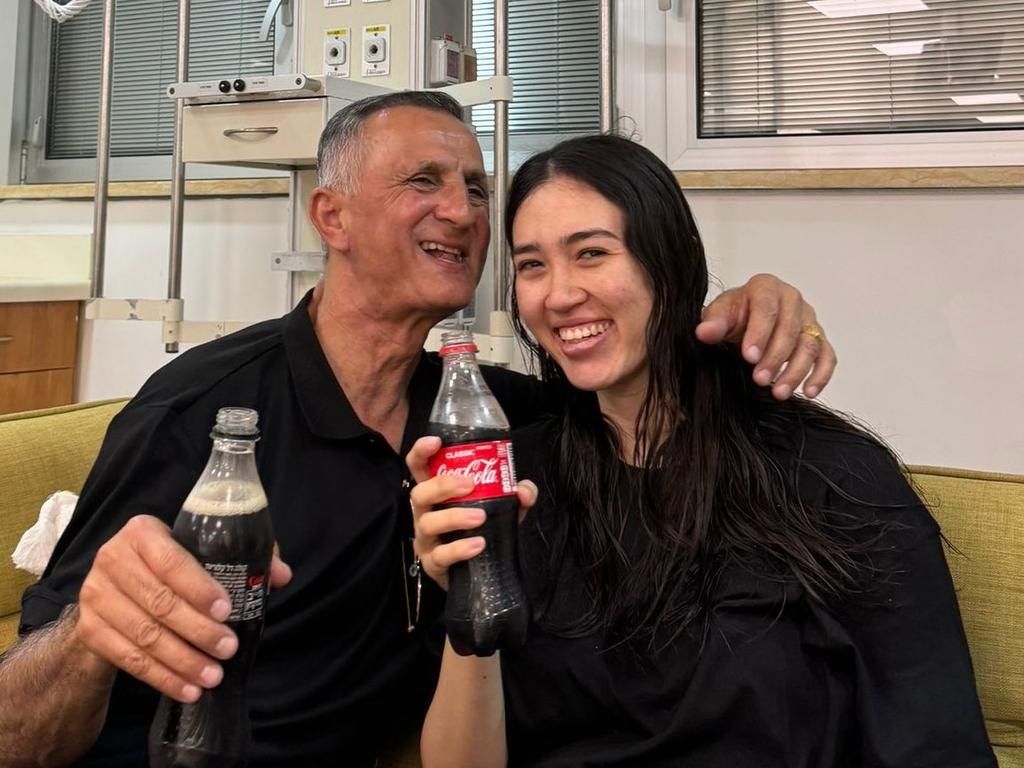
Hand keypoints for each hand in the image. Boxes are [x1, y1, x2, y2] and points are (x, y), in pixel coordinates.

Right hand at [74, 515, 291, 702]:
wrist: (113, 592)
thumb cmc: (170, 568)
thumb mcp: (200, 553)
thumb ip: (241, 557)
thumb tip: (279, 574)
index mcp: (142, 532)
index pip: (172, 560)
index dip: (199, 588)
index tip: (226, 610)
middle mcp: (112, 558)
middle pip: (159, 602)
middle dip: (198, 630)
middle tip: (228, 648)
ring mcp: (96, 595)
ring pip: (144, 635)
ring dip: (182, 660)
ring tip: (213, 675)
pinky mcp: (91, 629)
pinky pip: (129, 659)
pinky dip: (161, 677)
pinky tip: (188, 689)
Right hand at [406, 436, 537, 590]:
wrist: (481, 572)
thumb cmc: (483, 529)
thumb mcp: (502, 508)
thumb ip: (516, 495)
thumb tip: (523, 491)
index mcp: (436, 493)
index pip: (418, 467)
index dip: (421, 452)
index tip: (436, 442)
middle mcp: (425, 513)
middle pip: (419, 493)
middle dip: (442, 485)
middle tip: (470, 484)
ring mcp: (426, 540)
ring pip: (427, 524)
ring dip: (454, 517)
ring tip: (480, 517)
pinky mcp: (433, 565)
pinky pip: (440, 555)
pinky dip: (460, 549)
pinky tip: (478, 545)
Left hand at [696, 273, 836, 398]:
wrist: (743, 322)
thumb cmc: (733, 316)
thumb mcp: (718, 316)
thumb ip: (713, 323)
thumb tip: (704, 332)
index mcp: (766, 287)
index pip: (767, 308)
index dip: (759, 333)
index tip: (749, 357)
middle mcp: (792, 299)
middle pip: (790, 329)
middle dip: (776, 356)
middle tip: (759, 379)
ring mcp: (808, 319)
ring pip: (810, 344)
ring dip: (796, 370)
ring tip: (778, 392)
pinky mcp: (818, 338)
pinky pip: (827, 356)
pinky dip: (821, 375)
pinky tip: (808, 392)